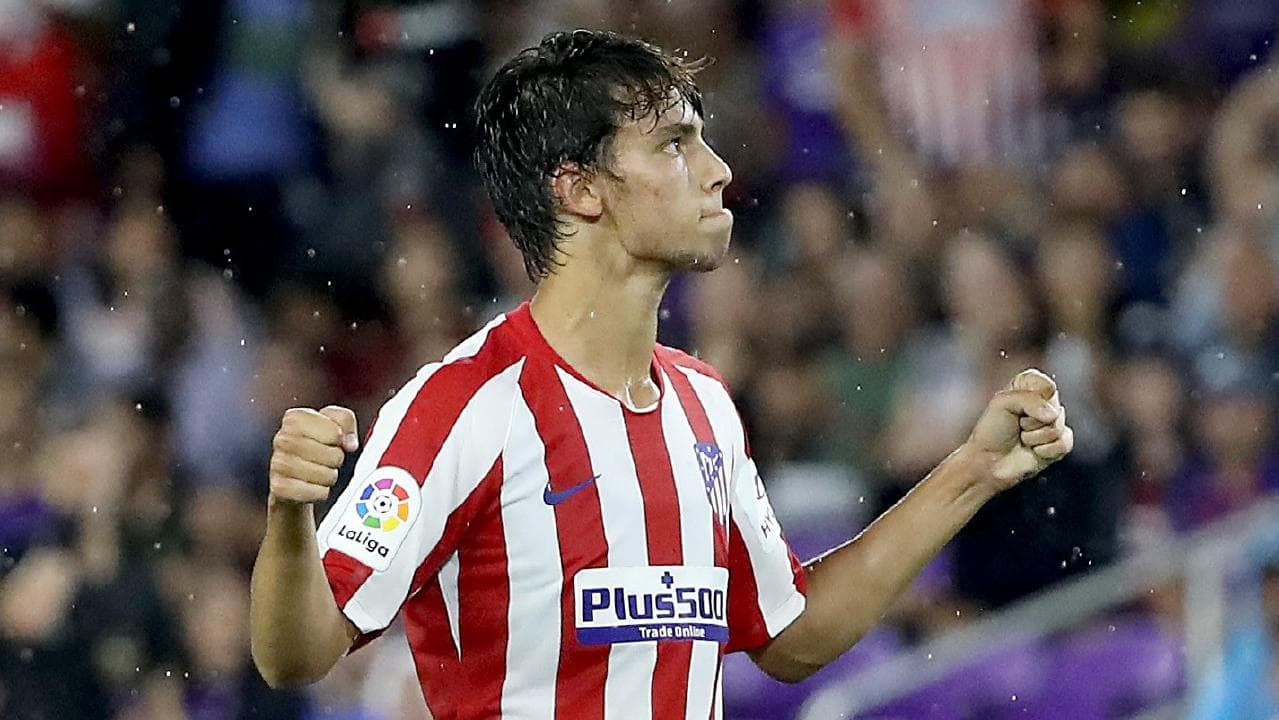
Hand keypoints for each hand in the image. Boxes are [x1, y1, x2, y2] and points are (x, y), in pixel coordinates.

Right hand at [269, 406, 358, 504]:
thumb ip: (345, 421)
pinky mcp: (279, 487)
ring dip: (329, 476)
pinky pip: (316, 492)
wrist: (291, 476)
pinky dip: (321, 492)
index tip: (333, 439)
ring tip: (321, 472)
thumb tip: (349, 443)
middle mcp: (282, 439)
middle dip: (336, 459)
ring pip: (325, 475)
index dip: (339, 438)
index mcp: (294, 418)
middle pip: (333, 455)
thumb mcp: (333, 423)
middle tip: (328, 459)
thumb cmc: (315, 445)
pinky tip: (313, 486)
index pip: (335, 431)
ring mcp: (278, 463)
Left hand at [964, 369, 1073, 491]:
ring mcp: (1054, 423)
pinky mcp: (1060, 443)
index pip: (1046, 385)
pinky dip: (1045, 451)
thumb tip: (1053, 415)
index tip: (1014, 406)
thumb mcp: (1002, 403)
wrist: (990, 461)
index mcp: (1029, 385)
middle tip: (1017, 425)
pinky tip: (1034, 451)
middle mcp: (1044, 402)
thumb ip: (1030, 400)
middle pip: (1054, 406)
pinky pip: (1064, 443)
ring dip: (1034, 437)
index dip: (1032, 398)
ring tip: (1022, 438)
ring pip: (1057, 426)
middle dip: (1031, 420)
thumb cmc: (992, 430)